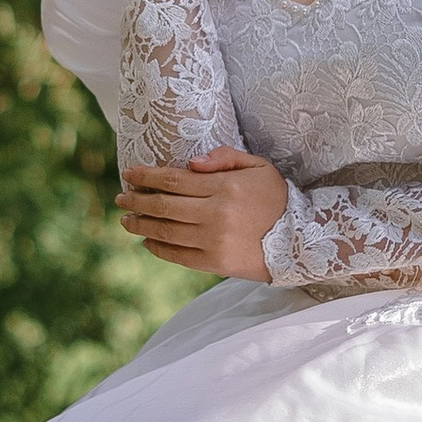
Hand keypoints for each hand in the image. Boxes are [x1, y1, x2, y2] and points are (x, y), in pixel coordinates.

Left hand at [116, 146, 290, 279]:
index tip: (129, 173)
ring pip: (165, 231)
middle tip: (121, 196)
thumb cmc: (276, 199)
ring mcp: (213, 241)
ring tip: (126, 219)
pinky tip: (147, 240)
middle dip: (137, 199)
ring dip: (140, 224)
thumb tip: (191, 164)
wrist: (300, 241)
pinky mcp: (215, 263)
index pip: (174, 180)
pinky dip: (158, 248)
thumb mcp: (258, 167)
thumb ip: (225, 158)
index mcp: (224, 187)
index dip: (147, 176)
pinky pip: (177, 255)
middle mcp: (215, 214)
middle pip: (164, 205)